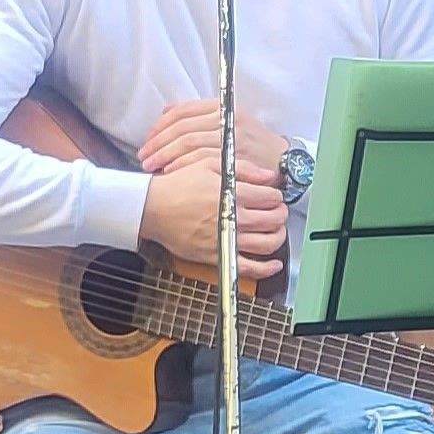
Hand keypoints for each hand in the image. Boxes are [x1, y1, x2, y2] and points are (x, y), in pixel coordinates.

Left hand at [138, 97, 288, 180]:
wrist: (283, 162)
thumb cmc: (251, 145)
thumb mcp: (229, 122)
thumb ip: (199, 117)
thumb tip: (166, 110)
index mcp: (223, 108)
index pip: (185, 110)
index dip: (162, 124)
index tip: (149, 137)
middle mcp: (228, 119)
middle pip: (184, 127)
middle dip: (159, 142)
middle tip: (144, 155)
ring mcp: (232, 138)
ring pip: (190, 143)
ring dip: (166, 155)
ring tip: (152, 166)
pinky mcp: (236, 157)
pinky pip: (203, 159)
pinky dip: (183, 165)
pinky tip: (171, 171)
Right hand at [142, 163, 289, 280]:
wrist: (153, 208)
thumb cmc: (179, 184)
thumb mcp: (210, 164)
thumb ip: (243, 169)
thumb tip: (269, 175)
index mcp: (233, 193)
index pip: (270, 197)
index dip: (276, 196)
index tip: (273, 196)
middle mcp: (234, 217)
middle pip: (273, 220)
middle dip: (281, 214)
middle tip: (277, 211)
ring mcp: (227, 238)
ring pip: (267, 243)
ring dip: (278, 236)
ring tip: (276, 230)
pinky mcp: (218, 255)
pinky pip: (248, 267)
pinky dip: (266, 268)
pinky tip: (274, 264)